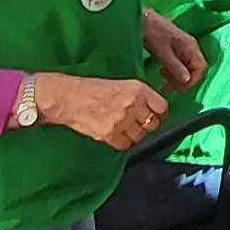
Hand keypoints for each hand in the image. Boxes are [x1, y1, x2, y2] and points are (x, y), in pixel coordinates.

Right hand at [31, 71, 166, 148]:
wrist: (67, 97)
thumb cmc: (91, 89)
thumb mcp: (121, 85)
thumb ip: (139, 96)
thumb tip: (153, 110)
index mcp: (137, 89)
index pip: (162, 107)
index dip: (159, 113)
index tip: (155, 115)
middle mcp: (132, 104)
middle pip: (152, 124)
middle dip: (146, 125)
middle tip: (137, 123)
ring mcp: (121, 121)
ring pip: (139, 136)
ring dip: (134, 135)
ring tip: (123, 128)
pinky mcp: (110, 134)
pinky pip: (125, 145)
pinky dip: (122, 142)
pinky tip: (114, 134)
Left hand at [140, 9, 205, 87]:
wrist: (141, 19)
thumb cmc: (153, 33)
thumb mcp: (163, 52)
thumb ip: (175, 66)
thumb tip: (187, 80)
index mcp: (191, 46)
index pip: (200, 68)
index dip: (191, 81)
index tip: (177, 89)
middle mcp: (190, 47)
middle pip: (194, 69)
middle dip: (183, 81)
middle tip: (167, 87)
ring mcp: (183, 47)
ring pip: (186, 67)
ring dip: (177, 77)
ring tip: (162, 79)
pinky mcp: (175, 48)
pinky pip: (179, 63)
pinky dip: (172, 71)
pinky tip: (161, 71)